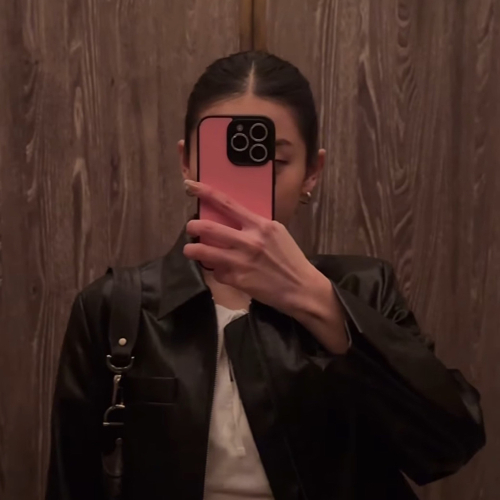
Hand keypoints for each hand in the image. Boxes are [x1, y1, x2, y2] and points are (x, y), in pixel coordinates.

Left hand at [183, 180, 348, 353]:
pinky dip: (216, 270)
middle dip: (193, 226)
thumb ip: (255, 226)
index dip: (206, 193)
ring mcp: (241, 261)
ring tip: (190, 250)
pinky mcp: (237, 280)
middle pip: (209, 228)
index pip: (227, 203)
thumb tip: (232, 220)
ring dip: (192, 250)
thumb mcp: (277, 233)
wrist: (301, 288)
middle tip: (190, 228)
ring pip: (204, 252)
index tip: (190, 185)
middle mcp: (249, 241)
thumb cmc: (290, 259)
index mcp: (260, 225)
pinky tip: (221, 271)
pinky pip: (216, 272)